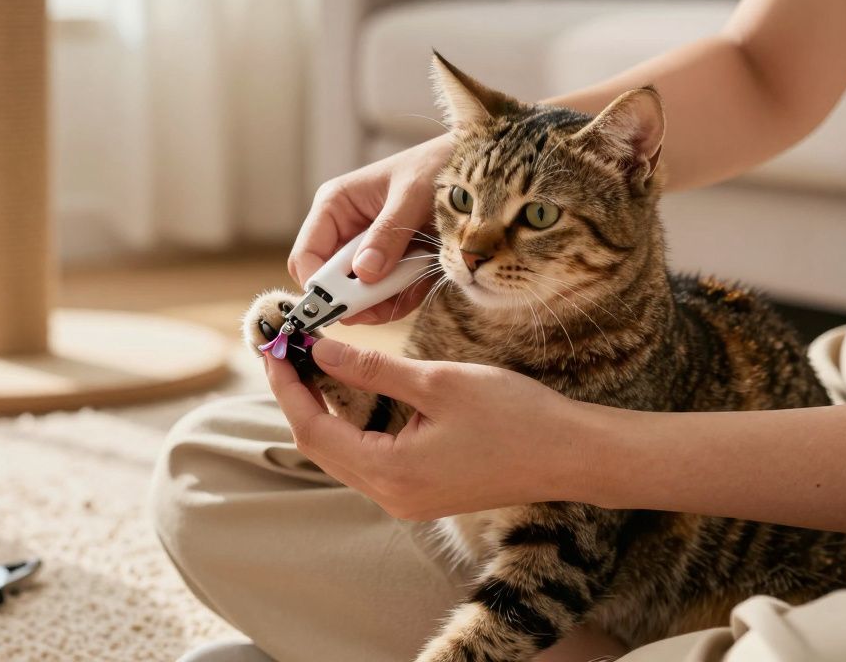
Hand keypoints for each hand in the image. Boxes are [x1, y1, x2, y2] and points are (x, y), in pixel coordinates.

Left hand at [264, 338, 607, 519]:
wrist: (571, 456)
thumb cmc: (515, 417)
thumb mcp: (437, 383)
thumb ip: (371, 371)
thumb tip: (319, 350)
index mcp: (391, 473)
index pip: (312, 429)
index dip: (287, 386)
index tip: (274, 347)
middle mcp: (389, 496)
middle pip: (319, 445)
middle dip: (297, 396)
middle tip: (284, 350)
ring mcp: (403, 499)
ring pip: (340, 453)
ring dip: (320, 409)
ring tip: (307, 362)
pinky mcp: (418, 492)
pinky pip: (365, 457)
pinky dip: (348, 424)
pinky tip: (345, 390)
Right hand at [290, 135, 451, 324]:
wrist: (472, 172)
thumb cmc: (434, 167)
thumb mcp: (412, 196)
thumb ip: (388, 233)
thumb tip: (364, 273)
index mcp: (335, 206)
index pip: (306, 255)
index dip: (319, 286)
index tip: (344, 306)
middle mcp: (344, 231)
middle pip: (332, 283)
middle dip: (358, 298)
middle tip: (385, 305)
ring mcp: (366, 251)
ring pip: (360, 295)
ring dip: (386, 300)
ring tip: (415, 281)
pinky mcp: (389, 265)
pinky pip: (386, 296)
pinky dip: (404, 297)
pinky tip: (423, 279)